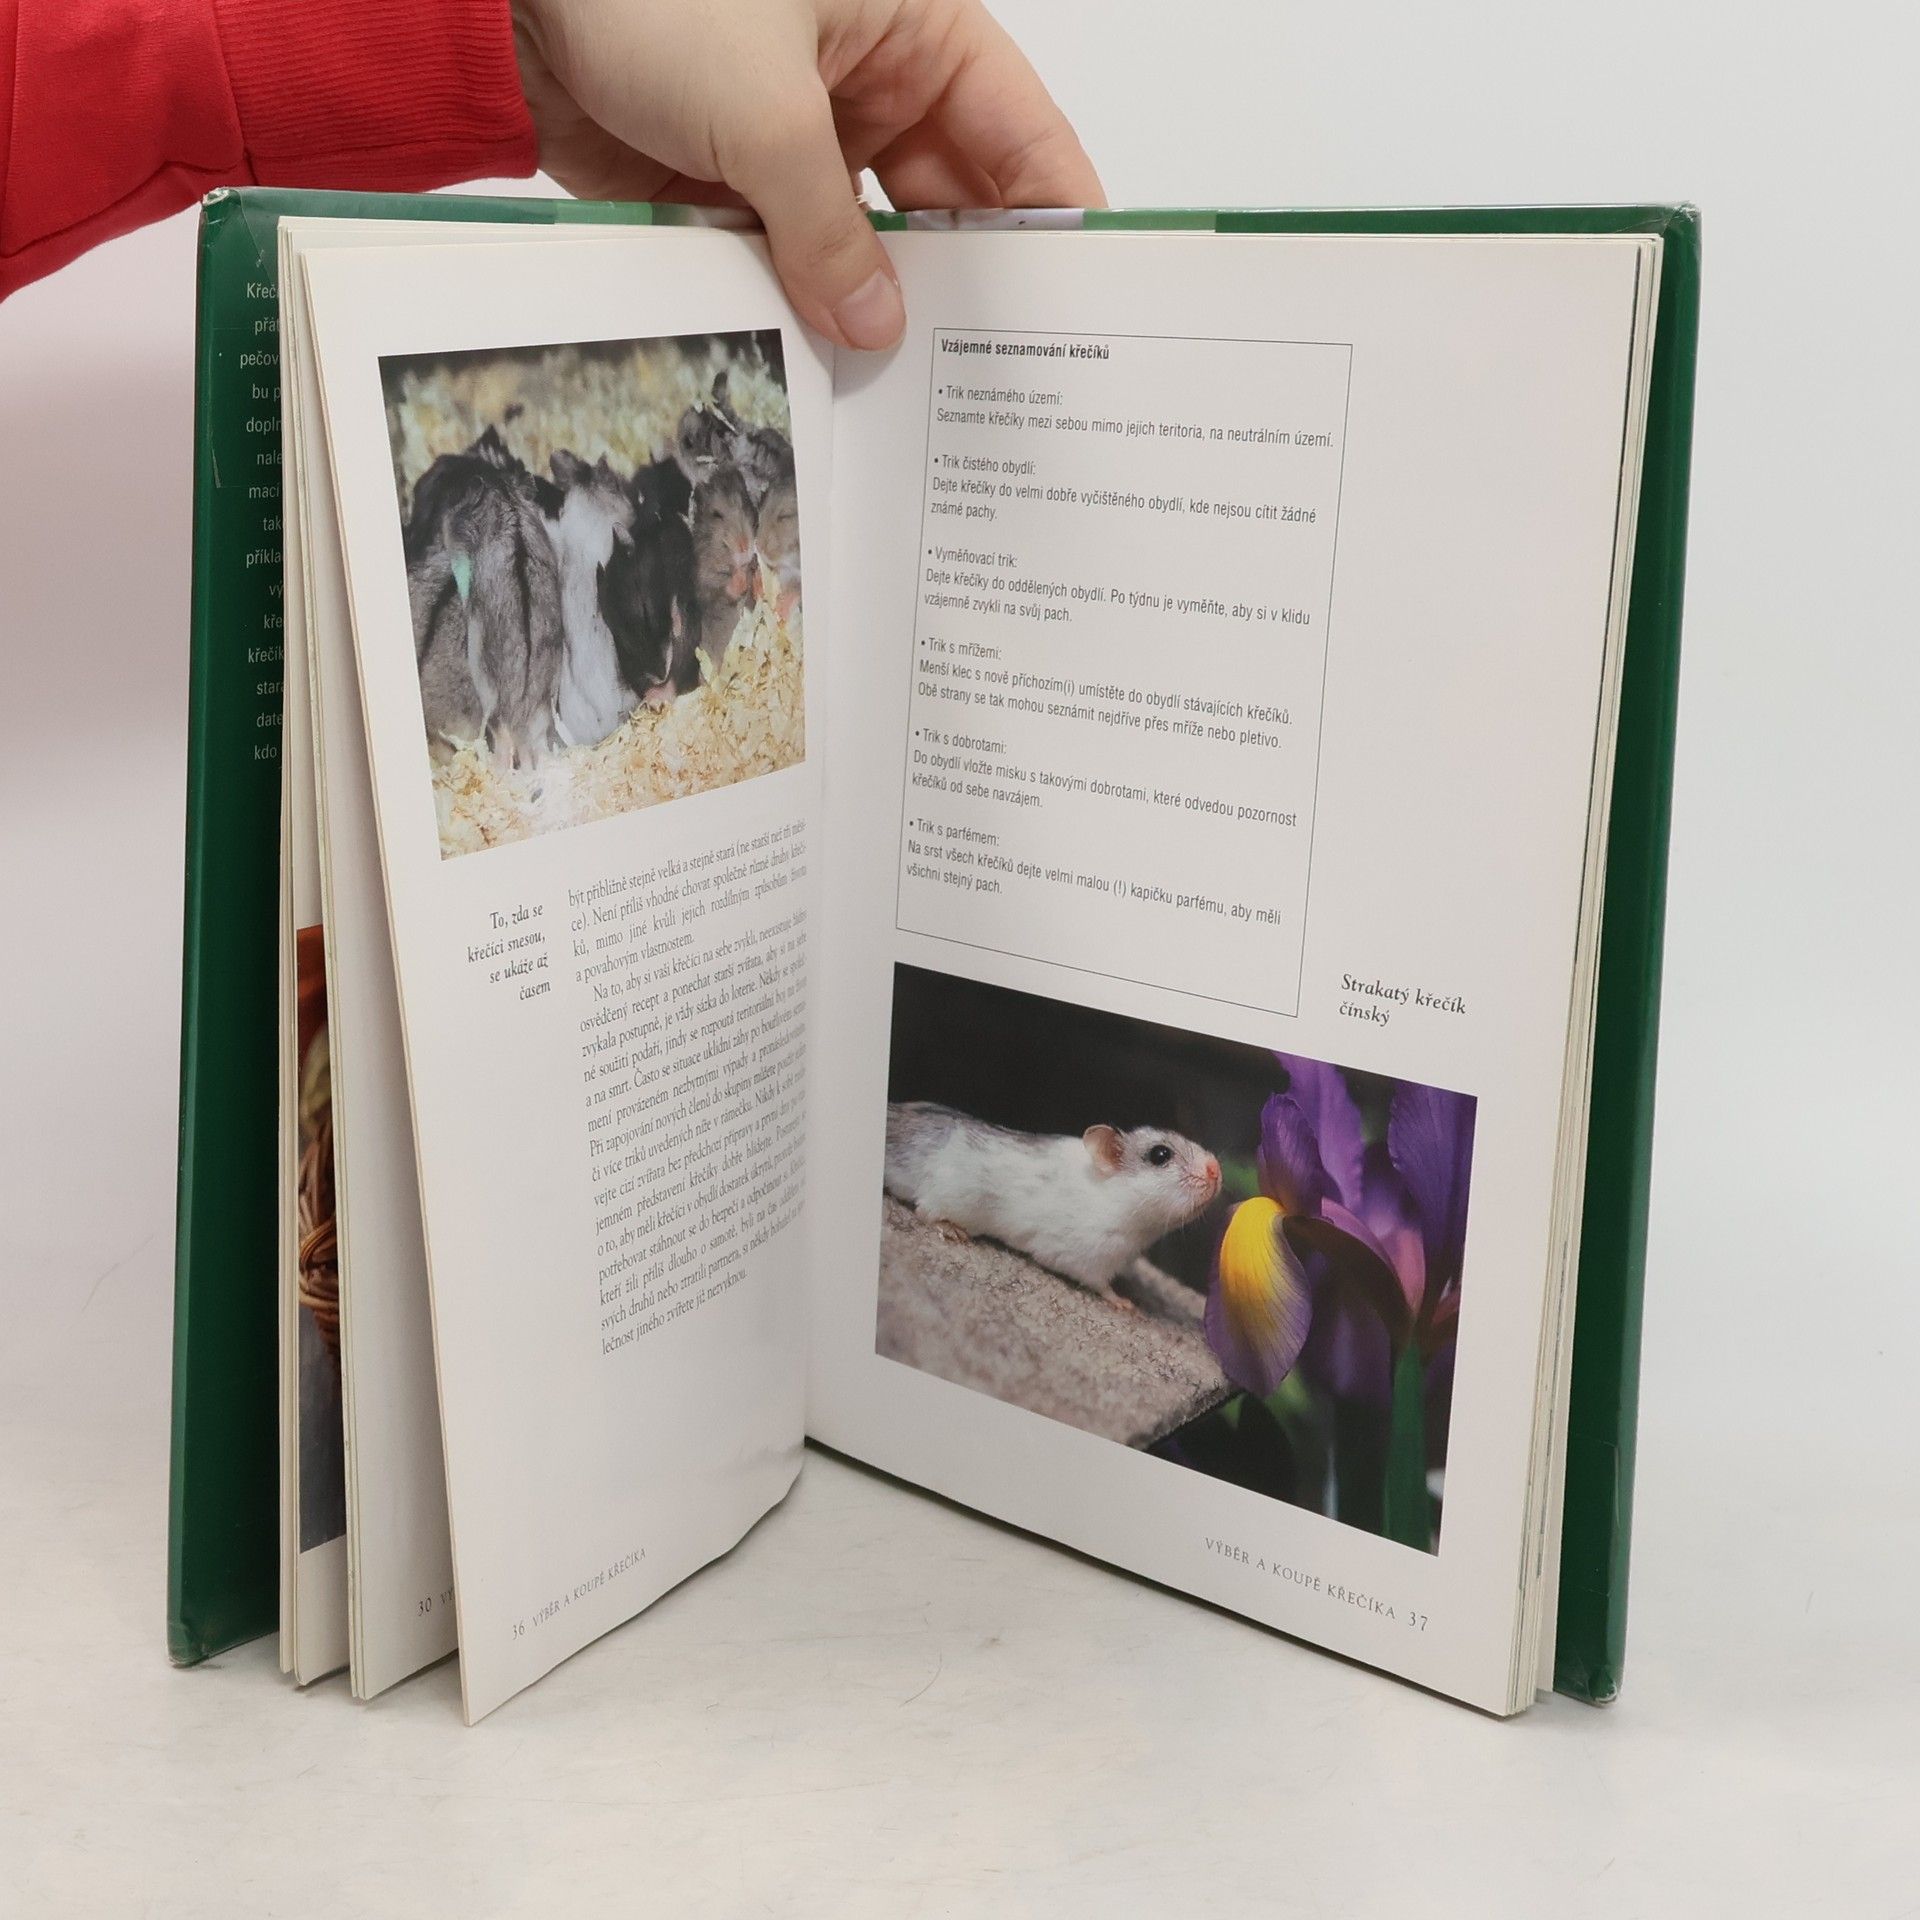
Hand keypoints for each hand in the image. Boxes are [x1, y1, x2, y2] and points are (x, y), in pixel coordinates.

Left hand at [510, 0, 1103, 348]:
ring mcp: (809, 140)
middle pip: (952, 201)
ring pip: (874, 243)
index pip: (1020, 130)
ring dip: (885, 307)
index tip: (1084, 302)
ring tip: (919, 389)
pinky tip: (838, 370)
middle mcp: (874, 84)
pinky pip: (801, 262)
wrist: (509, 9)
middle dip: (969, 283)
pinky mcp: (746, 187)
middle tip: (1003, 376)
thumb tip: (878, 329)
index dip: (1056, 215)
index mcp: (914, 28)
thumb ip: (830, 233)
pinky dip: (814, 310)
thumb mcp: (765, 113)